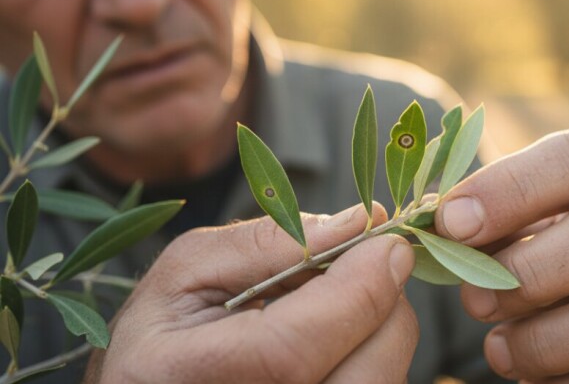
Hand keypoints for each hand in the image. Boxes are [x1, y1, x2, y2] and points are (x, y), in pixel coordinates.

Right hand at [87, 204, 417, 383]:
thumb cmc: (163, 332)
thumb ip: (269, 242)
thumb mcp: (189, 270)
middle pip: (366, 368)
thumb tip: (358, 221)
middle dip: (380, 299)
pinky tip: (337, 336)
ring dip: (378, 324)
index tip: (384, 238)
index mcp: (195, 378)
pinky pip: (380, 380)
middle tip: (361, 262)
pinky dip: (372, 349)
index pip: (297, 348)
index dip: (357, 287)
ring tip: (334, 302)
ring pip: (385, 375)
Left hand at [435, 129, 568, 382]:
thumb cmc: (554, 260)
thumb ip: (491, 220)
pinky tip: (537, 381)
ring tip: (498, 350)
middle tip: (472, 300)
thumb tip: (436, 219)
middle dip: (531, 272)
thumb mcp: (530, 227)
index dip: (512, 187)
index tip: (450, 223)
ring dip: (547, 341)